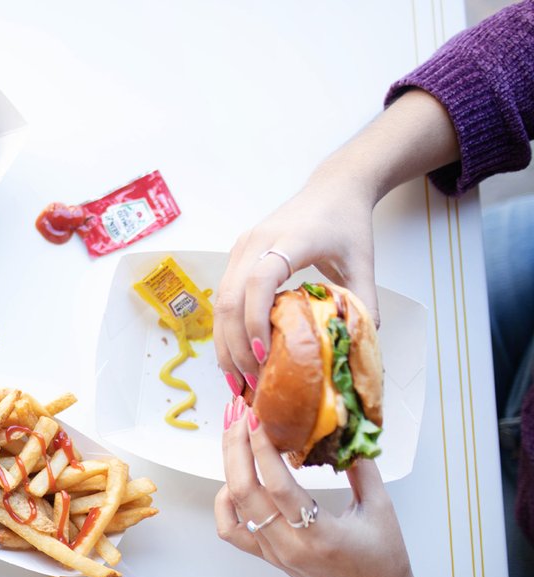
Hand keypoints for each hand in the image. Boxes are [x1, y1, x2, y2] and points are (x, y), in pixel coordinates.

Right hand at [214, 169, 378, 393]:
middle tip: (248, 382)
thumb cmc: (347, 223)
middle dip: (234, 344)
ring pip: (219, 301)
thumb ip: (362, 302)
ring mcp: (241, 248)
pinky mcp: (236, 255)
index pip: (259, 281)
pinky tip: (235, 355)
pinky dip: (226, 329)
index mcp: (289, 240)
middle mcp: (255, 242)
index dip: (256, 320)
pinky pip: (222, 297)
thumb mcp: (363, 263)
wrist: (332, 188)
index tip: (265, 354)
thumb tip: (359, 346)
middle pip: (229, 297)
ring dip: (224, 342)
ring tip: (236, 379)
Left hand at [215, 397, 442, 576]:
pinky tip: (235, 480)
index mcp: (320, 535)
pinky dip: (225, 502)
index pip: (279, 485)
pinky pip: (231, 529)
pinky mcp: (267, 556)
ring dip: (230, 465)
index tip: (257, 417)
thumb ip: (362, 467)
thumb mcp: (381, 509)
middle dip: (237, 447)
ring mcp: (274, 552)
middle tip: (240, 414)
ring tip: (236, 434)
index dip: (263, 448)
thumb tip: (345, 427)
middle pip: (245, 491)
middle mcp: (289, 546)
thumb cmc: (384, 559)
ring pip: (235, 505)